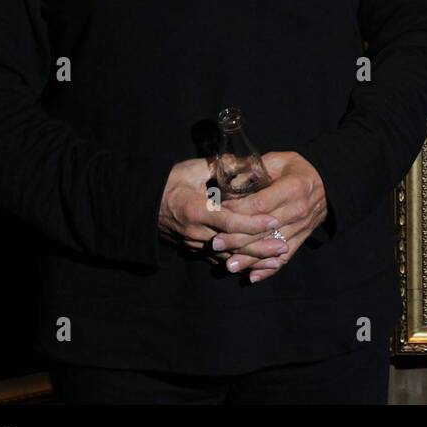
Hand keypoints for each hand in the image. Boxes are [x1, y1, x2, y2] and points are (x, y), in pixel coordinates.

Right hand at [157, 157, 285, 271]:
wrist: (143, 205)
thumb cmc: (169, 183)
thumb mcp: (191, 169)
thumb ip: (219, 166)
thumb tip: (245, 161)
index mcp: (195, 210)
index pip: (229, 220)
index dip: (252, 222)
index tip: (274, 221)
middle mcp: (196, 231)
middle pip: (232, 243)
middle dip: (259, 247)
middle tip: (283, 247)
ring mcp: (195, 243)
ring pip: (228, 255)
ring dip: (253, 259)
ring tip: (277, 259)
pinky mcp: (195, 249)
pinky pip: (220, 259)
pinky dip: (240, 262)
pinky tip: (258, 265)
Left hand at [213, 150, 327, 283]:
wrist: (328, 185)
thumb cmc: (297, 170)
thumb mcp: (279, 160)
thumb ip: (255, 169)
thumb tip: (229, 182)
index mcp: (293, 188)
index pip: (260, 204)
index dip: (237, 209)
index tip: (217, 211)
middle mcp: (299, 210)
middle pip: (263, 229)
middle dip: (237, 238)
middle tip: (214, 243)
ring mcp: (301, 227)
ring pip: (271, 246)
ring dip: (249, 259)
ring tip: (229, 266)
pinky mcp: (302, 238)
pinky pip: (285, 257)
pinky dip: (268, 270)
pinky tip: (252, 277)